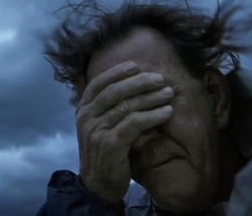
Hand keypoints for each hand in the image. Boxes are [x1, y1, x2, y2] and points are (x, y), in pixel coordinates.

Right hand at [75, 61, 174, 202]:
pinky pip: (134, 123)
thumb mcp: (100, 126)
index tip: (135, 66)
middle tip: (159, 79)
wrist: (98, 185)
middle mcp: (87, 117)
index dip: (116, 72)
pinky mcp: (110, 144)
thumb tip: (133, 85)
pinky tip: (166, 113)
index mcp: (83, 110)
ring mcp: (97, 131)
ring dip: (150, 98)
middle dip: (139, 82)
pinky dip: (152, 116)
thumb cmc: (104, 152)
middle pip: (114, 92)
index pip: (98, 83)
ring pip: (126, 106)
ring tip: (168, 94)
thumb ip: (109, 108)